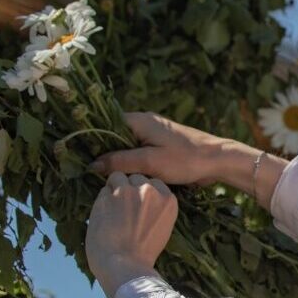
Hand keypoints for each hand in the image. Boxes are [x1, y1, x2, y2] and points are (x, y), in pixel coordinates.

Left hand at [87, 172, 177, 297]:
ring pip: (117, 177)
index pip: (154, 182)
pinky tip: (103, 216)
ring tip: (110, 208)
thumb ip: (156, 209)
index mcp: (168, 200)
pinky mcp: (107, 196)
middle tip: (123, 207)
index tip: (140, 204)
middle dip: (129, 188)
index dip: (144, 192)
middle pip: (136, 177)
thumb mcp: (162, 228)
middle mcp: (150, 191)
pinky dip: (101, 201)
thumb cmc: (144, 253)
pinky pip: (103, 190)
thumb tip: (142, 200)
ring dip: (113, 189)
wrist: (124, 265)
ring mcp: (127, 191)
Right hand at [89, 112, 234, 185]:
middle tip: (89, 171)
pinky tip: (125, 176)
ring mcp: (153, 134)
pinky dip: (131, 162)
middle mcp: (144, 123)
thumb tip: (92, 165)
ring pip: (126, 145)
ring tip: (104, 176)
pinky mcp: (161, 146)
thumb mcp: (150, 162)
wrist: (220, 160)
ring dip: (118, 159)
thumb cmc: (186, 159)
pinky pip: (138, 151)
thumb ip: (120, 162)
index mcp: (138, 120)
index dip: (91, 140)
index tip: (78, 156)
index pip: (103, 124)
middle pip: (113, 135)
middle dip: (103, 152)